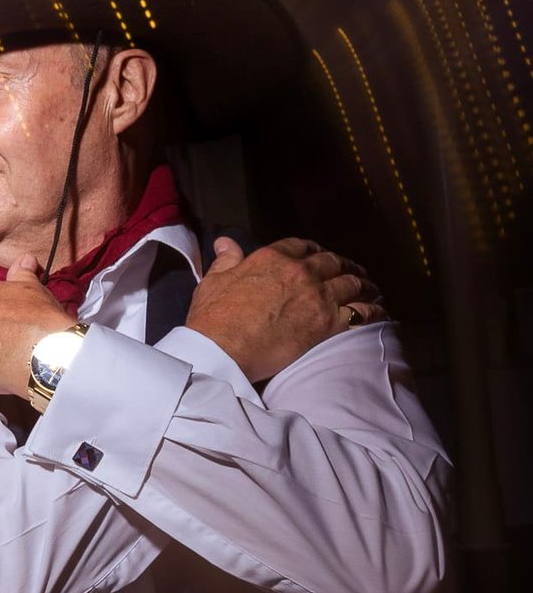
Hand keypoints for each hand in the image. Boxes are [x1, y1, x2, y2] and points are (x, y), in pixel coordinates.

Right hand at [186, 237, 385, 382]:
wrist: (222, 349)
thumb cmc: (213, 318)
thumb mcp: (213, 281)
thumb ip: (226, 260)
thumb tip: (226, 243)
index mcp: (271, 259)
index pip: (301, 246)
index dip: (313, 249)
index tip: (319, 255)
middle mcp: (300, 272)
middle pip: (332, 262)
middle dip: (345, 265)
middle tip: (352, 272)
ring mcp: (317, 297)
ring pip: (352, 283)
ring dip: (364, 285)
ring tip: (371, 290)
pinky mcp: (328, 323)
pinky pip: (361, 312)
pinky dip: (373, 310)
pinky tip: (379, 311)